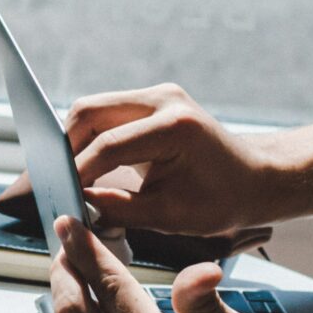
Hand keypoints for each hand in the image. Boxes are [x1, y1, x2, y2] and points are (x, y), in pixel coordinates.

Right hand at [0, 84, 280, 234]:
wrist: (257, 178)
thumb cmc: (223, 201)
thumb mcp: (170, 216)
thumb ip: (119, 209)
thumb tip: (77, 206)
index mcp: (174, 127)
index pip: (107, 146)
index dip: (76, 173)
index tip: (58, 197)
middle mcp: (163, 100)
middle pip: (90, 112)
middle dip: (65, 147)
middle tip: (54, 182)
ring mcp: (157, 95)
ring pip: (93, 109)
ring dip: (75, 140)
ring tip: (67, 176)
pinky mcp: (152, 101)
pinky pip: (106, 113)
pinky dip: (90, 138)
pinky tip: (85, 165)